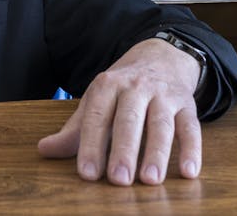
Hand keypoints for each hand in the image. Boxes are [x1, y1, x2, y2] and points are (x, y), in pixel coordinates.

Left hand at [36, 38, 202, 185]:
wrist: (161, 56)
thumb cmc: (122, 88)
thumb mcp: (96, 101)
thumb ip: (74, 130)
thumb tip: (44, 149)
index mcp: (107, 85)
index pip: (97, 117)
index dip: (91, 145)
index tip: (87, 174)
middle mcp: (136, 87)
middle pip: (129, 120)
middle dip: (124, 150)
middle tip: (119, 180)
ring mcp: (163, 95)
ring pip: (161, 124)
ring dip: (157, 152)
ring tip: (150, 179)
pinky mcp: (187, 105)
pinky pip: (191, 127)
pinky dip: (192, 149)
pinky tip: (189, 171)